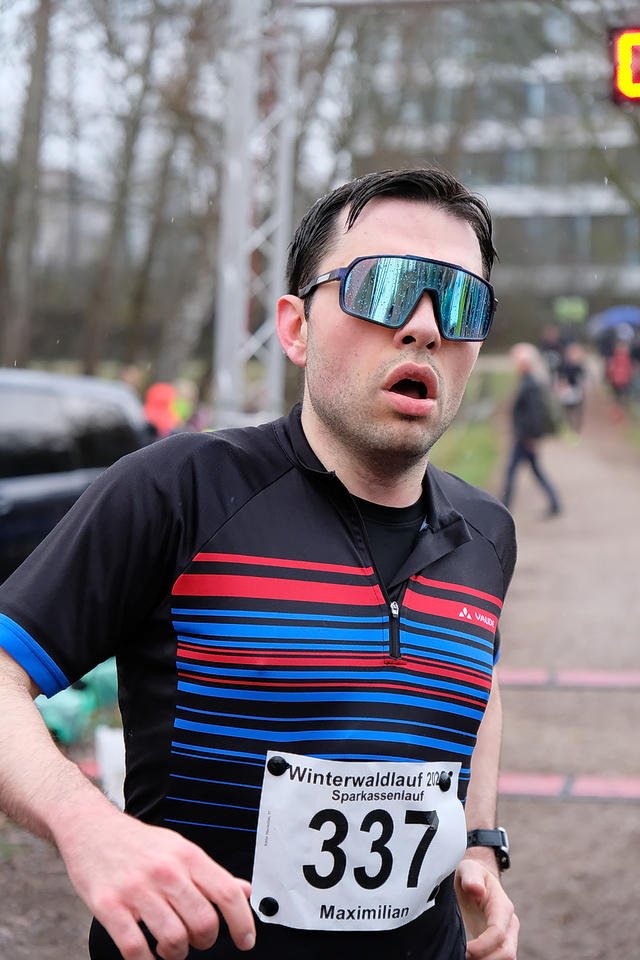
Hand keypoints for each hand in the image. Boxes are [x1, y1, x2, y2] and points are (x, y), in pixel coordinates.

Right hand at [57, 801, 255, 959]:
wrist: (91, 827)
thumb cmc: (138, 843)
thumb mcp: (179, 849)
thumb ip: (210, 874)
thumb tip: (244, 891)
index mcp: (187, 856)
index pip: (227, 892)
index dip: (242, 922)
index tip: (246, 940)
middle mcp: (166, 871)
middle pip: (203, 922)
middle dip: (204, 941)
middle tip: (195, 940)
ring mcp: (137, 889)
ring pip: (174, 940)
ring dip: (176, 953)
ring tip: (168, 946)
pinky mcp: (109, 906)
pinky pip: (135, 949)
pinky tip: (147, 954)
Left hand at [454, 856, 518, 959]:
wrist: (476, 880)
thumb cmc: (471, 874)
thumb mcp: (467, 868)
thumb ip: (471, 876)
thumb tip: (476, 889)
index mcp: (502, 906)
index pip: (498, 933)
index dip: (482, 946)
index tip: (464, 950)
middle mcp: (509, 923)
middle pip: (507, 953)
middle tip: (462, 957)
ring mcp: (507, 935)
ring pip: (505, 959)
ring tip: (464, 958)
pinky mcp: (500, 943)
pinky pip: (498, 959)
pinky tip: (470, 959)